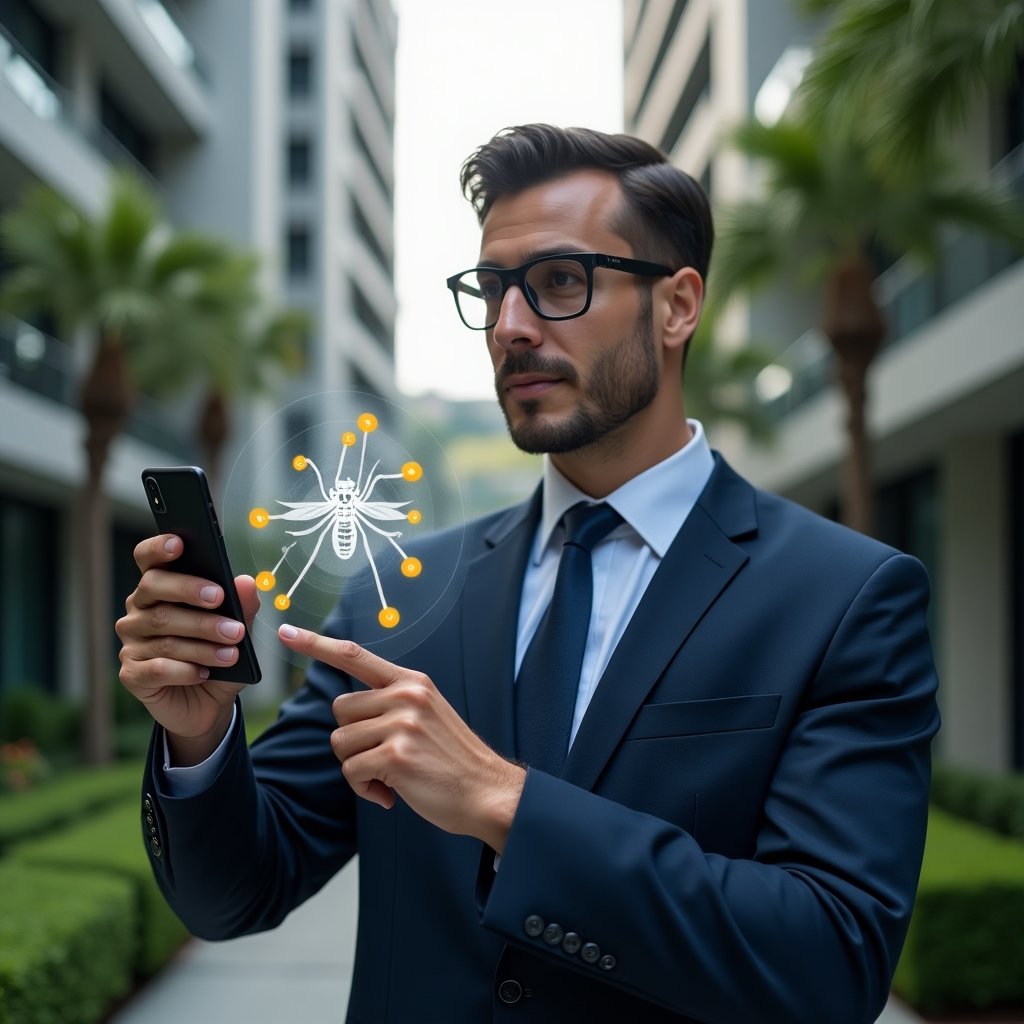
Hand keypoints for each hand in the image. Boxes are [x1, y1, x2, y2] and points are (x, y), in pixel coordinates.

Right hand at [116, 534, 259, 763]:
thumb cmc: (218, 656)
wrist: (209, 704)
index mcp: (160, 589)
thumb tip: (246, 583)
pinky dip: (185, 669)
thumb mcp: (238, 629)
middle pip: (155, 589)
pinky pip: (156, 668)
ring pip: (164, 633)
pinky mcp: (131, 674)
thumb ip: (242, 606)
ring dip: (202, 640)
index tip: (180, 544)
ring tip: (233, 649)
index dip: (159, 548)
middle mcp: (138, 611)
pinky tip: (204, 673)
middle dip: (191, 592)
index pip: (148, 559)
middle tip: (222, 600)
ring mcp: (131, 642)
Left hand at [278, 625, 524, 852]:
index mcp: (412, 682)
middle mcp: (406, 695)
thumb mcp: (427, 715)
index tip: (287, 632)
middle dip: (352, 739)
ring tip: (391, 775)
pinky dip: (365, 788)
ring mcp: (402, 723)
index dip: (316, 644)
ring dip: (358, 767)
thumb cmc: (452, 760)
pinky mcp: (396, 755)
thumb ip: (392, 703)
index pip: (354, 655)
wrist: (487, 791)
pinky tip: (392, 792)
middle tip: (383, 757)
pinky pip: (352, 771)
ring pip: (341, 742)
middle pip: (339, 710)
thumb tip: (346, 712)